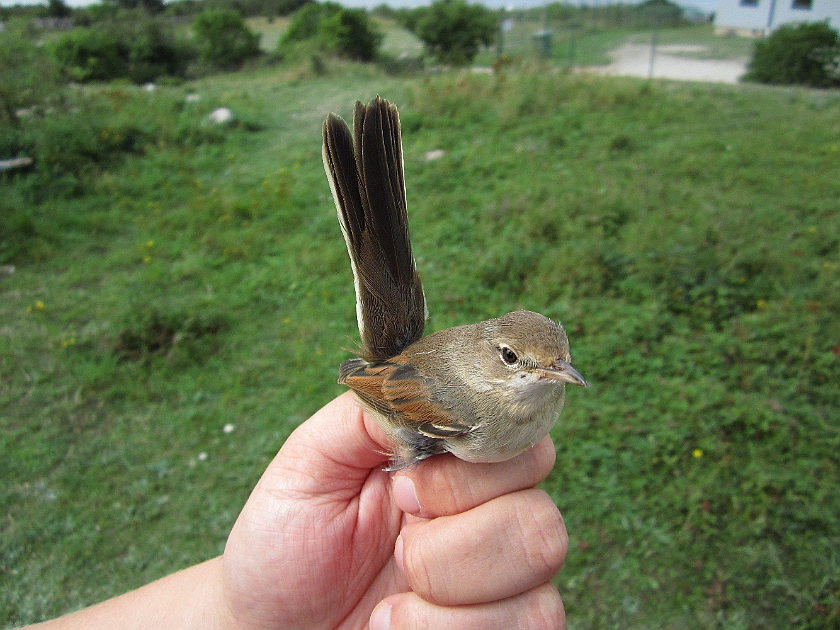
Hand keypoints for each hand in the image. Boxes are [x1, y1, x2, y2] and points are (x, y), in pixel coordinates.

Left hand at [220, 391, 567, 628]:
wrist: (272, 625)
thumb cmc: (286, 543)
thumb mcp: (311, 463)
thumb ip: (368, 414)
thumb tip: (429, 387)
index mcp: (445, 460)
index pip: (514, 433)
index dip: (474, 461)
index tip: (407, 486)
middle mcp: (484, 509)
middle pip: (540, 502)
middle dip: (456, 537)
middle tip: (396, 549)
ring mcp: (499, 572)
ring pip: (542, 557)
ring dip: (452, 588)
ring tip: (390, 605)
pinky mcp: (500, 623)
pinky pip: (536, 618)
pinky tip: (400, 626)